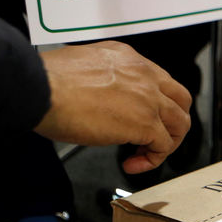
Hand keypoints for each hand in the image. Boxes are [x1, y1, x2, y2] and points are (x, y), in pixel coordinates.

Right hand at [35, 41, 191, 173]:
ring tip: (146, 154)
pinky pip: (164, 146)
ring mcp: (149, 98)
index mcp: (129, 58)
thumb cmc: (49, 81)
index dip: (156, 104)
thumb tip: (107, 101)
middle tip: (157, 137)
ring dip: (168, 143)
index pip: (160, 81)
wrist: (41, 89)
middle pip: (180, 100)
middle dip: (173, 122)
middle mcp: (145, 74)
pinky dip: (152, 159)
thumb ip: (107, 82)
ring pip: (180, 123)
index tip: (143, 117)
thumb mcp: (85, 69)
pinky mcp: (145, 123)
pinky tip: (133, 163)